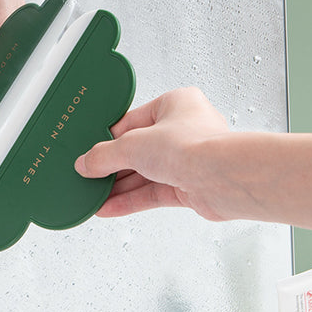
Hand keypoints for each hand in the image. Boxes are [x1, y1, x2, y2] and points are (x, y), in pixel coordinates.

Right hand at [75, 87, 231, 219]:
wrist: (224, 179)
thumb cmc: (194, 146)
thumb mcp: (134, 145)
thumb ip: (105, 155)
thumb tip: (87, 163)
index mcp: (175, 104)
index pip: (132, 121)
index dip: (108, 139)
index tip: (90, 152)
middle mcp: (184, 130)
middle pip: (138, 150)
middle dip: (113, 167)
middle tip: (89, 176)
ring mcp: (188, 160)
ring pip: (146, 174)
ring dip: (119, 187)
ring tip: (94, 196)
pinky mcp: (190, 187)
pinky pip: (153, 193)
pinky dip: (131, 200)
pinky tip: (109, 207)